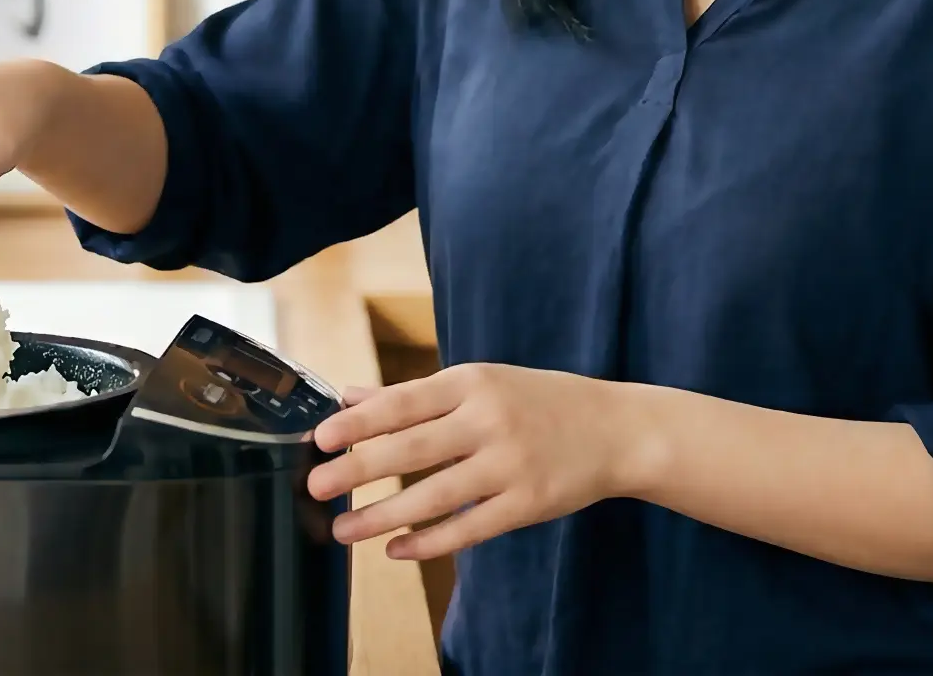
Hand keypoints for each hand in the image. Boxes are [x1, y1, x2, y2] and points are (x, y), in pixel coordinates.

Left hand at [304, 363, 636, 560]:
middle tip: (316, 487)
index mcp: (473, 382)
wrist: (617, 430)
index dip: (360, 422)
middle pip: (411, 450)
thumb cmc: (540, 401)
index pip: (404, 402)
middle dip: (358, 470)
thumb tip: (351, 396)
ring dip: (382, 516)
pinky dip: (429, 542)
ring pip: (433, 496)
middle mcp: (489, 420)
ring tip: (343, 529)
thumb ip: (416, 394)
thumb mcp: (481, 383)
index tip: (322, 437)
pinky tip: (397, 550)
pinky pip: (469, 528)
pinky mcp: (527, 504)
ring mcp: (510, 464)